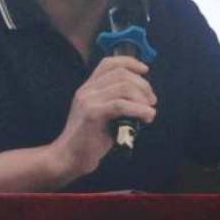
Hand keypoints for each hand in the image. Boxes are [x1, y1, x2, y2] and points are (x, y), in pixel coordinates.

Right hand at [50, 56, 156, 180]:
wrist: (68, 157)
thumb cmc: (88, 140)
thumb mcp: (100, 114)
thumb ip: (114, 101)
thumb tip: (142, 97)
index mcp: (88, 87)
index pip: (109, 63)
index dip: (130, 62)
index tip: (145, 70)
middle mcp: (87, 90)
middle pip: (121, 74)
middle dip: (143, 85)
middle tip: (152, 100)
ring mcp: (88, 100)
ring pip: (124, 87)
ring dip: (143, 98)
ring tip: (149, 112)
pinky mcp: (93, 114)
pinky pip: (121, 105)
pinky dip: (139, 109)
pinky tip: (147, 116)